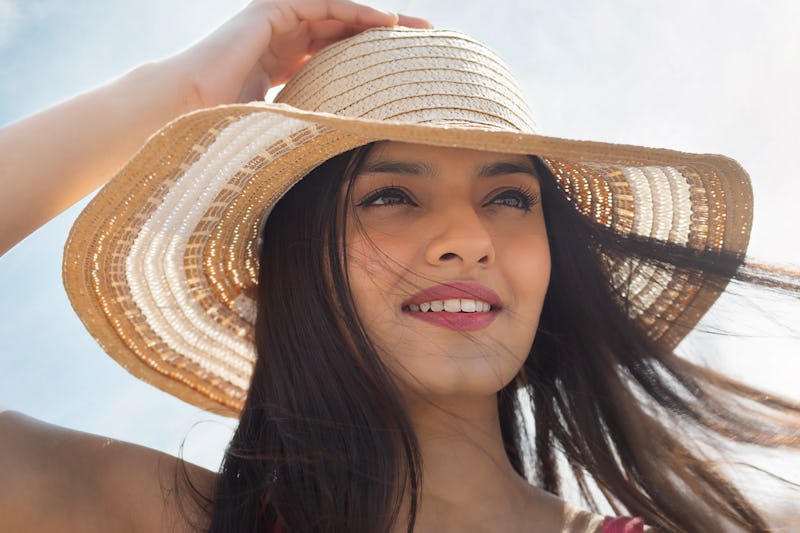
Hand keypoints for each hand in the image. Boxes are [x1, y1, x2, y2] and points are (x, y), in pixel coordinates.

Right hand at [175, 0, 431, 107]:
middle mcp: (282, 40)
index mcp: (284, 66)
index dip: (370, 59)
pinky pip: (323, 4)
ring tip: (415, 30)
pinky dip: (356, 11)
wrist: (189, 111)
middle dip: (383, 36)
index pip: (336, 55)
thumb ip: (313, 125)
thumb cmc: (229, 128)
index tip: (405, 73)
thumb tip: (348, 155)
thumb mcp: (287, 126)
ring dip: (378, 19)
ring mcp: (275, 22)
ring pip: (337, 14)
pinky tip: (387, 24)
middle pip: (343, 31)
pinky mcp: (271, 10)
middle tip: (424, 45)